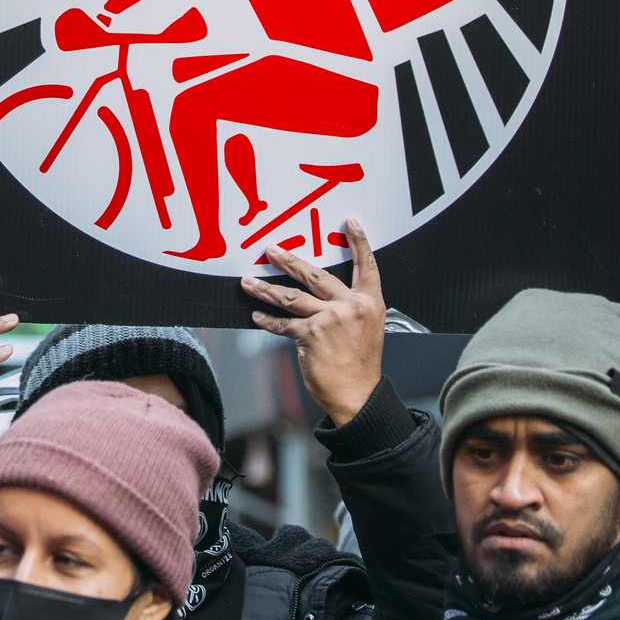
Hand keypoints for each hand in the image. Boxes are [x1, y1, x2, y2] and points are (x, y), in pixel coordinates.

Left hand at [240, 216, 384, 426]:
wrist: (358, 397)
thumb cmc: (361, 366)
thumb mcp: (367, 330)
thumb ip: (351, 308)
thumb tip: (322, 294)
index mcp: (370, 303)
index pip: (367, 266)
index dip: (359, 242)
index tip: (350, 222)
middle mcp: (351, 307)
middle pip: (316, 275)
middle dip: (290, 261)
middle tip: (271, 250)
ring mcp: (330, 320)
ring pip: (291, 297)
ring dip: (266, 289)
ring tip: (248, 281)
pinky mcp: (311, 335)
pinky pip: (283, 324)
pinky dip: (267, 321)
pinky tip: (256, 317)